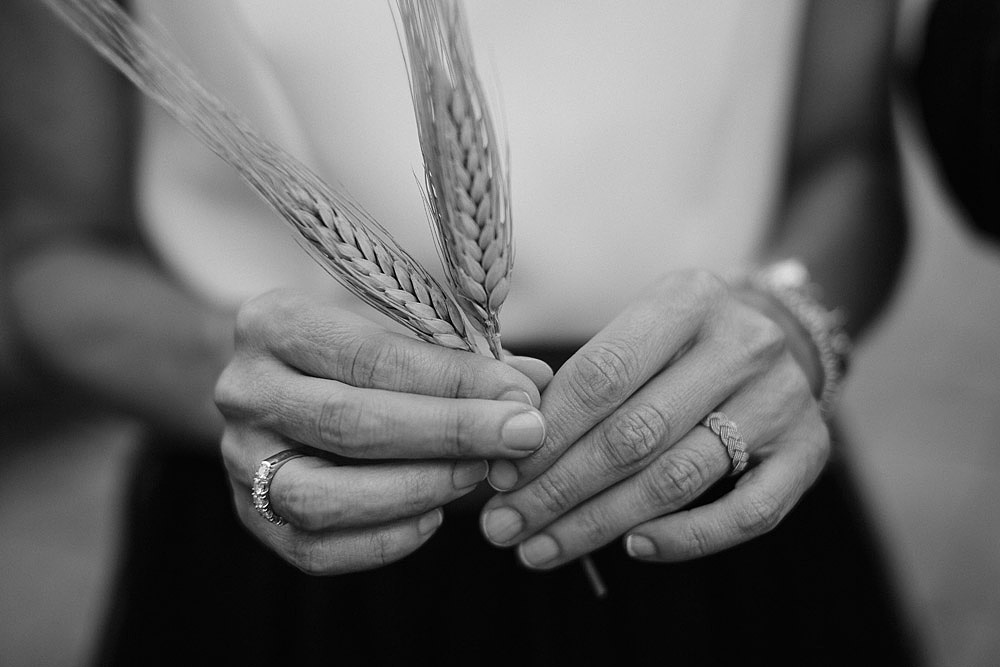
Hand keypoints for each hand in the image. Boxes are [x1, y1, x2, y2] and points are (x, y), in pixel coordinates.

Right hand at [215, 289, 551, 574]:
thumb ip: (458, 355)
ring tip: (478, 475)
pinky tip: (433, 518)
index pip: (371, 358)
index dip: (452, 382)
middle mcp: (244, 391)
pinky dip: (382, 542)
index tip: (520, 397)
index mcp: (274, 324)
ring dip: (416, 490)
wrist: (269, 381)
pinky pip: (313, 549)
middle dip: (449, 435)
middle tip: (520, 439)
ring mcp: (238, 460)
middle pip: (349, 425)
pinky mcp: (249, 515)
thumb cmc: (347, 350)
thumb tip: (536, 385)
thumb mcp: (391, 329)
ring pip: (323, 497)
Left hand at [479, 270, 829, 567]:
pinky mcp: (809, 451)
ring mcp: (783, 399)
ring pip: (679, 477)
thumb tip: (505, 444)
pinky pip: (748, 514)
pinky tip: (633, 549)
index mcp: (687, 299)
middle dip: (558, 489)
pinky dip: (686, 539)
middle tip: (505, 526)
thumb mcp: (636, 328)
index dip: (545, 433)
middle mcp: (744, 344)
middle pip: (634, 435)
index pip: (601, 375)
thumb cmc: (680, 342)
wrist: (783, 334)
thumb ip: (576, 378)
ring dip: (600, 522)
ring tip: (542, 548)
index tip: (500, 475)